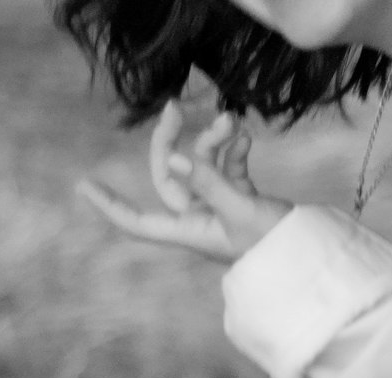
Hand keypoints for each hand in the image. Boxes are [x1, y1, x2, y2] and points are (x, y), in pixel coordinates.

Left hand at [76, 101, 292, 261]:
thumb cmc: (273, 243)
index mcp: (189, 231)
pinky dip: (233, 149)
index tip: (84, 187)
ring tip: (231, 121)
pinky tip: (244, 135)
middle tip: (173, 107)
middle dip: (168, 141)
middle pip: (168, 176)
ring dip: (212, 140)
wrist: (307, 256)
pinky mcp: (240, 198)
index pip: (138, 222)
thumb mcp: (241, 209)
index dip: (111, 206)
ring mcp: (219, 208)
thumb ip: (209, 182)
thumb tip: (176, 159)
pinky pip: (227, 167)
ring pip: (201, 165)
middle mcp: (199, 219)